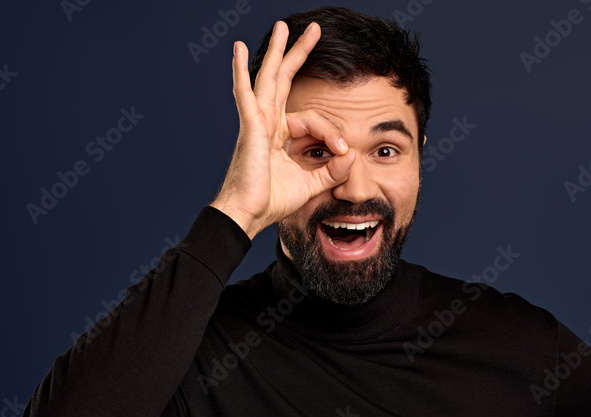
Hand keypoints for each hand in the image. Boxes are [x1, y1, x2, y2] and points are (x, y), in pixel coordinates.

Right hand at [210, 21, 355, 239]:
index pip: (313, 119)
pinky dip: (240, 72)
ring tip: (282, 27)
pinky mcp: (250, 127)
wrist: (249, 215)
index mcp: (279, 134)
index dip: (332, 132)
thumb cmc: (272, 202)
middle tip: (313, 29)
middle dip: (299, 53)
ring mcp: (256, 122)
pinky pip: (246, 94)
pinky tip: (238, 50)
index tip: (343, 152)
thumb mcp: (311, 184)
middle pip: (284, 80)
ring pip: (269, 79)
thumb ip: (332, 170)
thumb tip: (352, 155)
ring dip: (277, 51)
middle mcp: (267, 123)